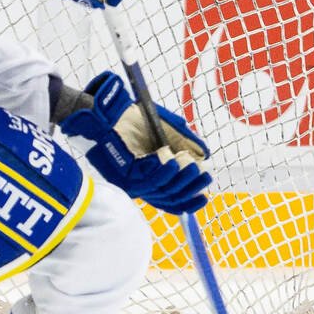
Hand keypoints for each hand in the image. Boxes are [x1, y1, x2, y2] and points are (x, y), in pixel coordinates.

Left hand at [61, 72, 212, 212]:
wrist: (108, 112)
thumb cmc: (135, 120)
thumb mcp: (167, 131)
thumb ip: (184, 144)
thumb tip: (203, 158)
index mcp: (150, 180)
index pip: (171, 201)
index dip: (189, 202)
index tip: (206, 196)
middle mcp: (141, 186)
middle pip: (169, 200)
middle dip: (190, 189)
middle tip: (206, 177)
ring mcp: (131, 183)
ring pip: (161, 192)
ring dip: (181, 181)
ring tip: (194, 168)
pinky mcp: (122, 177)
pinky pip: (147, 181)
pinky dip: (163, 173)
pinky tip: (174, 163)